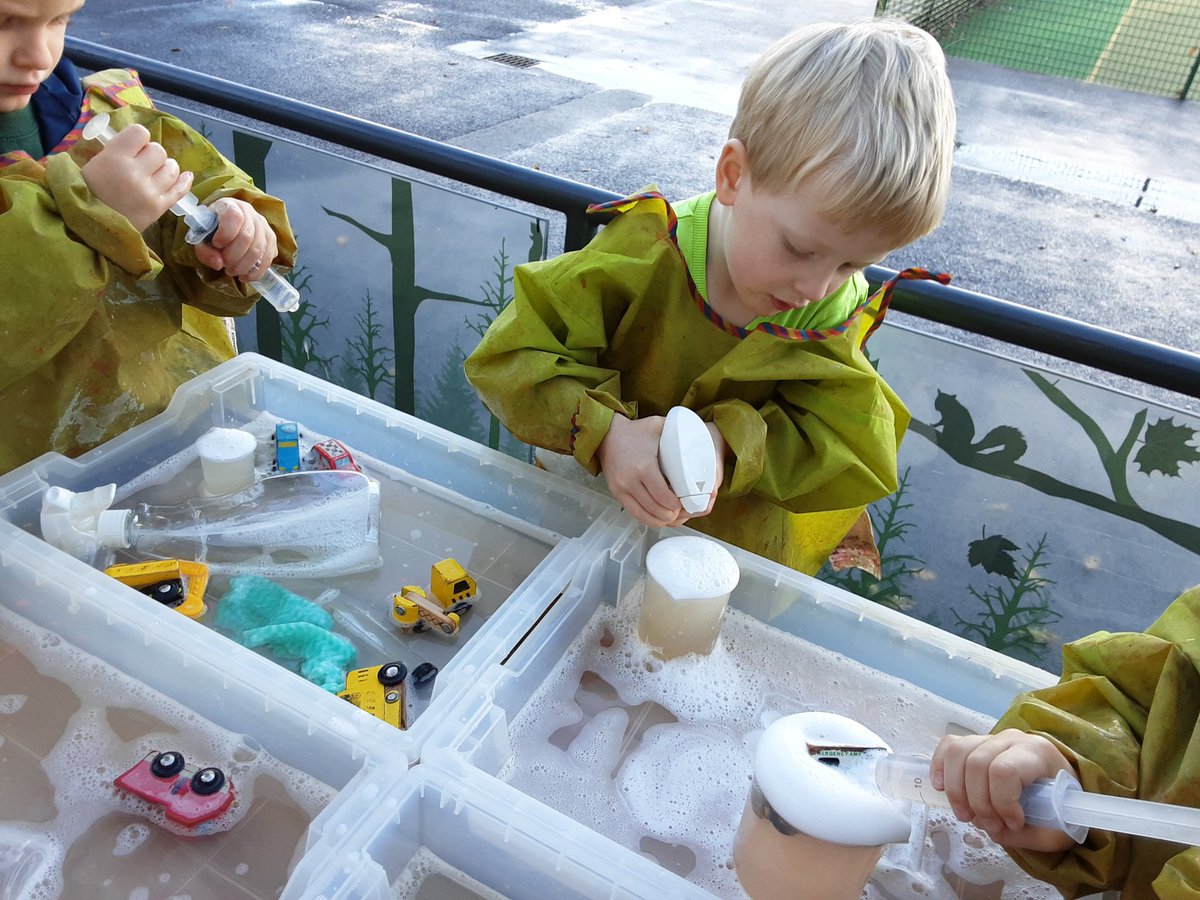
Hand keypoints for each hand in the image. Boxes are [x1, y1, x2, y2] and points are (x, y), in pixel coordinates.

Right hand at [80, 124, 193, 231]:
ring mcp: (148, 192)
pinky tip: (186, 176)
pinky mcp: (158, 208)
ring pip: (172, 169)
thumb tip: (141, 144)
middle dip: (152, 154)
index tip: (134, 147)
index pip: (140, 132)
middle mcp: (134, 173)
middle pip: (158, 150)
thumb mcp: (95, 163)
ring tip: (156, 173)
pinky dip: (184, 181)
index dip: (139, 138)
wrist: (91, 225)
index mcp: (114, 158)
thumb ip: (119, 151)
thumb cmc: (90, 191)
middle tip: (142, 164)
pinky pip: (179, 190)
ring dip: (166, 167)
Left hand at [194, 198, 277, 281]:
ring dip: (244, 266)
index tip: (216, 244)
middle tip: (224, 265)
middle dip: (234, 256)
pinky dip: (256, 271)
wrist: (226, 228)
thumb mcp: (202, 239)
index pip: (234, 217)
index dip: (226, 234)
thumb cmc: (213, 232)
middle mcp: (250, 213)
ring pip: (259, 249)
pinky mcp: (271, 239)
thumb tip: (218, 264)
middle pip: (247, 237)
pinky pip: (268, 258)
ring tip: (232, 271)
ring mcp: (263, 226)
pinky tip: (245, 275)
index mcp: (230, 206)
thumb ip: (205, 251)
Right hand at [597, 414, 687, 527]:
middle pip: (655, 508)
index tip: (684, 503)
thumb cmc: (636, 431)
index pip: (662, 496)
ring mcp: (621, 488)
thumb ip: (678, 431)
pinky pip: (633, 513)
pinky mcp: (616, 493)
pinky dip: (647, 519)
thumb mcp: (659, 426)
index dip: (675, 505)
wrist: (607, 434)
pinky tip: (658, 518)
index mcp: (644, 466)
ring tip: (672, 516)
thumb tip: (699, 437)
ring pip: (644, 515)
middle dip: (671, 515)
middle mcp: (630, 480)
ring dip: (660, 519)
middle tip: (682, 512)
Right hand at [930, 730, 1079, 850]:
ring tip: (966, 815)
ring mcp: (992, 738)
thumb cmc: (1060, 807)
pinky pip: (949, 746)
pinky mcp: (976, 743)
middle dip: (977, 802)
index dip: (1001, 802)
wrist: (1062, 788)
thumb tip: (991, 829)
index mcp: (1038, 753)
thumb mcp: (1055, 829)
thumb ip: (1024, 835)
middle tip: (989, 827)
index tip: (1013, 824)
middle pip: (977, 764)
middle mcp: (1013, 739)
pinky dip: (940, 766)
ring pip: (958, 753)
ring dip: (956, 790)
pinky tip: (940, 786)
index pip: (1005, 771)